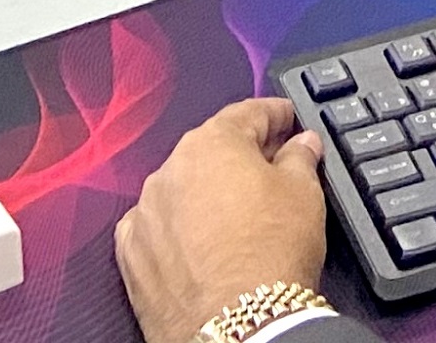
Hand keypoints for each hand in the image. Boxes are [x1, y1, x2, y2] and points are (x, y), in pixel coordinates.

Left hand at [114, 96, 327, 342]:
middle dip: (239, 157)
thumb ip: (300, 157)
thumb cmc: (271, 254)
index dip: (273, 114)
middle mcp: (169, 171)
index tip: (287, 119)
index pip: (247, 114)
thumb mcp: (304, 194)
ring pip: (180, 190)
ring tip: (235, 216)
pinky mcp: (131, 257)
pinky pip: (156, 229)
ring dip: (204, 194)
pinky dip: (175, 230)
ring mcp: (145, 215)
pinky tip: (196, 243)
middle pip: (210, 151)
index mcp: (211, 144)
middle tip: (270, 168)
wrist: (237, 326)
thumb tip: (300, 144)